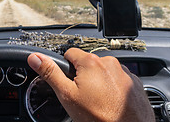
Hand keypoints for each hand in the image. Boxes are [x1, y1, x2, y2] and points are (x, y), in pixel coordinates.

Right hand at [27, 48, 154, 121]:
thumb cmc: (99, 117)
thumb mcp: (67, 95)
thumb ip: (50, 73)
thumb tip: (35, 58)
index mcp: (91, 62)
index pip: (69, 54)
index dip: (66, 69)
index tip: (69, 83)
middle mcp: (109, 62)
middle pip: (87, 64)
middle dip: (82, 77)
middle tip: (83, 97)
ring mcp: (124, 72)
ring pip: (103, 72)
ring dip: (99, 82)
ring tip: (98, 102)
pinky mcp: (134, 83)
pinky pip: (117, 80)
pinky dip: (113, 89)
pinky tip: (110, 102)